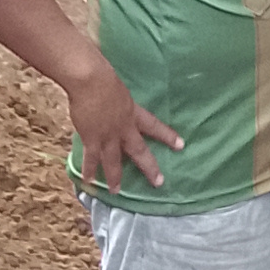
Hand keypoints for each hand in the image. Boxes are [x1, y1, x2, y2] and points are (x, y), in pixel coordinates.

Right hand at [63, 70, 182, 191]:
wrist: (91, 81)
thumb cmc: (103, 78)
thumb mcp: (119, 90)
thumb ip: (119, 100)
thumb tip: (114, 102)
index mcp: (133, 113)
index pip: (154, 126)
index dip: (167, 136)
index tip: (181, 145)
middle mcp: (124, 128)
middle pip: (139, 151)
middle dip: (149, 168)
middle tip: (159, 182)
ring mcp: (108, 136)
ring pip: (114, 161)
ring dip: (115, 178)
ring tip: (116, 191)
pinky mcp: (91, 138)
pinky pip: (91, 158)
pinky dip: (89, 170)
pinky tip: (89, 181)